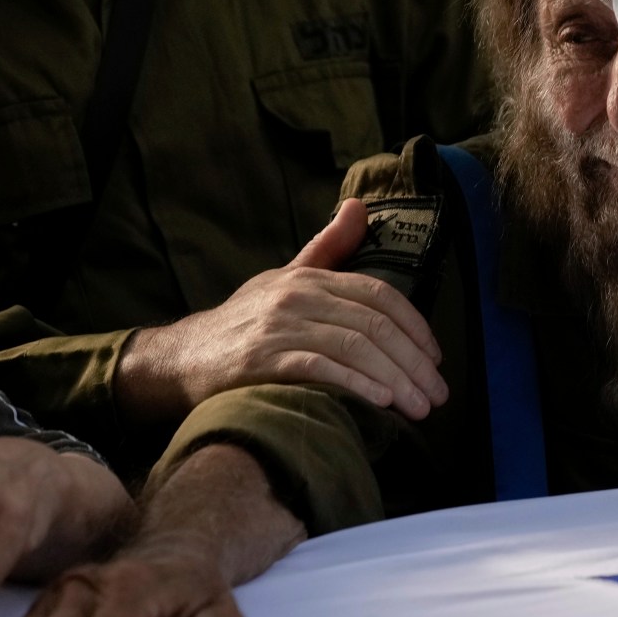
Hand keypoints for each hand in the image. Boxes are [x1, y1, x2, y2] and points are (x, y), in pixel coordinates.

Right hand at [121, 199, 447, 421]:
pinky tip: (380, 404)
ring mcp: (278, 328)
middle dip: (413, 363)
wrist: (180, 358)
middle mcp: (296, 297)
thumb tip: (359, 207)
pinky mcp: (260, 361)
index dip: (415, 328)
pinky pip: (319, 370)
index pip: (378, 296)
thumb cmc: (242, 323)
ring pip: (354, 348)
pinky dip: (356, 386)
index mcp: (309, 278)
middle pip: (373, 325)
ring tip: (418, 409)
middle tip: (437, 396)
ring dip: (395, 381)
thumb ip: (327, 250)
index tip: (436, 360)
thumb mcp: (284, 279)